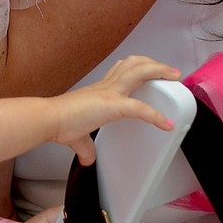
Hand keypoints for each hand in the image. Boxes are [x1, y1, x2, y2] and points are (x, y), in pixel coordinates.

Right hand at [49, 56, 180, 165]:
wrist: (49, 119)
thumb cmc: (58, 122)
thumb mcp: (76, 136)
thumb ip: (85, 147)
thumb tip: (87, 158)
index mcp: (99, 90)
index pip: (121, 70)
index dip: (137, 69)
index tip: (148, 71)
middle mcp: (106, 86)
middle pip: (134, 63)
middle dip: (154, 64)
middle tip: (170, 70)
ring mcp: (110, 93)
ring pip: (139, 72)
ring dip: (159, 72)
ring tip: (174, 76)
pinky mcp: (112, 105)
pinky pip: (140, 108)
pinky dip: (156, 115)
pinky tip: (166, 123)